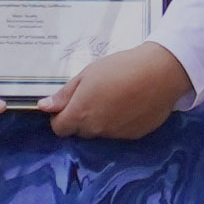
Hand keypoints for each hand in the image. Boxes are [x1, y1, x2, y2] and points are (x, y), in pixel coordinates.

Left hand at [41, 43, 190, 143]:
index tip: (70, 103)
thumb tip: (43, 107)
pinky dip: (120, 122)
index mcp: (81, 114)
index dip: (60, 116)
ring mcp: (116, 135)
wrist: (159, 73)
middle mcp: (96, 130)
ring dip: (101, 120)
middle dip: (81, 117)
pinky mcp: (134, 136)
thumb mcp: (87, 74)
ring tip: (116, 97)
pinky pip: (119, 132)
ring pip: (100, 132)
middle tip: (95, 95)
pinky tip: (130, 104)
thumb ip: (65, 95)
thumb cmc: (120, 68)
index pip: (59, 128)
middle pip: (80, 131)